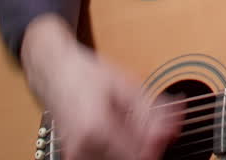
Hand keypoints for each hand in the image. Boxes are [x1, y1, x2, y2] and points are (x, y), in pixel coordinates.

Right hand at [21, 15, 178, 159]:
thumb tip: (172, 132)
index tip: (166, 130)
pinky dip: (121, 148)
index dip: (158, 144)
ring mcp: (76, 155)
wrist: (54, 73)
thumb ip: (151, 112)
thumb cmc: (87, 74)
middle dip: (148, 144)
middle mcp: (82, 148)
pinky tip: (123, 130)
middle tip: (155, 125)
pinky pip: (107, 159)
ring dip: (135, 147)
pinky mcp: (74, 157)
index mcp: (96, 129)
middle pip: (132, 159)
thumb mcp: (126, 86)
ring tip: (137, 123)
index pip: (140, 155)